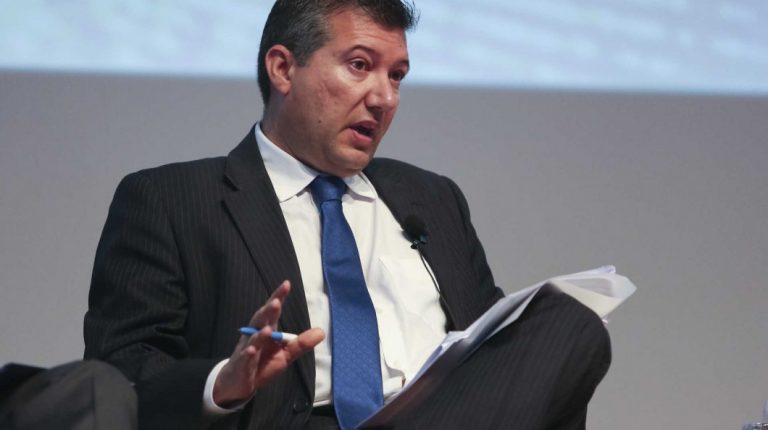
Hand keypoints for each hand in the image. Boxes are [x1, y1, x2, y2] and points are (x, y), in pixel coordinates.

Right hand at [212, 280, 324, 405]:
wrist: (237, 383)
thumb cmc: (262, 364)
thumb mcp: (285, 354)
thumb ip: (301, 343)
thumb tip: (321, 331)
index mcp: (266, 330)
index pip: (273, 312)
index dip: (278, 297)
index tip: (286, 284)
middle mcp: (254, 336)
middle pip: (260, 321)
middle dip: (268, 311)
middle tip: (276, 301)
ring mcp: (246, 350)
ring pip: (252, 340)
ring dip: (260, 334)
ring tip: (269, 328)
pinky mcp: (241, 366)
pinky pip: (244, 359)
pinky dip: (247, 355)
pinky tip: (251, 350)